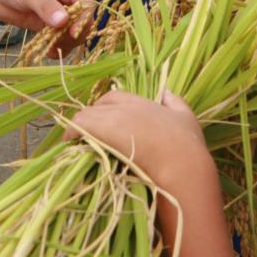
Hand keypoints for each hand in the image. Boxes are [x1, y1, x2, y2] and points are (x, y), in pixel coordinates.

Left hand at [0, 0, 93, 47]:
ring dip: (65, 43)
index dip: (84, 18)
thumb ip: (47, 6)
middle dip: (73, 33)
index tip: (72, 31)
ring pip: (75, 34)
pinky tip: (49, 52)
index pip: (87, 2)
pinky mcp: (53, 27)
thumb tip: (63, 21)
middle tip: (58, 40)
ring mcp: (63, 14)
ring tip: (50, 46)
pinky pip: (63, 41)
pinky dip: (59, 48)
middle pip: (84, 21)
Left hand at [64, 90, 208, 188]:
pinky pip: (79, 126)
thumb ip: (175, 102)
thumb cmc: (187, 146)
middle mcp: (125, 107)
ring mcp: (114, 118)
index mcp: (143, 102)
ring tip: (75, 140)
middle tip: (88, 134)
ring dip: (80, 126)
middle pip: (99, 105)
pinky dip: (72, 132)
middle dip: (92, 118)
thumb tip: (167, 92)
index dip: (106, 106)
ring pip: (87, 115)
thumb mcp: (186, 118)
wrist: (182, 164)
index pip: (115, 97)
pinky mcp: (103, 132)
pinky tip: (70, 142)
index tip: (103, 119)